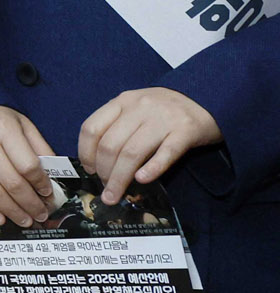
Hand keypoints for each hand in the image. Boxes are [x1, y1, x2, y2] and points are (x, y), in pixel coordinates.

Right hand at [0, 106, 56, 225]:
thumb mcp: (23, 124)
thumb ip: (39, 147)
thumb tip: (52, 176)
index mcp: (4, 129)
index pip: (27, 165)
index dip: (41, 183)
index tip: (48, 193)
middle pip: (11, 182)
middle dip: (29, 203)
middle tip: (41, 215)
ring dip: (11, 211)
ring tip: (26, 220)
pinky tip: (0, 218)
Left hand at [79, 88, 220, 202]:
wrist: (208, 98)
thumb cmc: (165, 109)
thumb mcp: (136, 107)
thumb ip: (117, 125)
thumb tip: (97, 161)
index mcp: (123, 101)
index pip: (91, 128)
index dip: (85, 153)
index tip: (90, 170)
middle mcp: (140, 107)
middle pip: (110, 145)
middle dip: (104, 172)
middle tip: (106, 188)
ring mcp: (163, 119)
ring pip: (132, 153)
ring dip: (120, 179)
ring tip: (116, 195)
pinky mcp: (186, 131)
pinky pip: (166, 153)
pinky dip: (151, 169)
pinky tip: (142, 180)